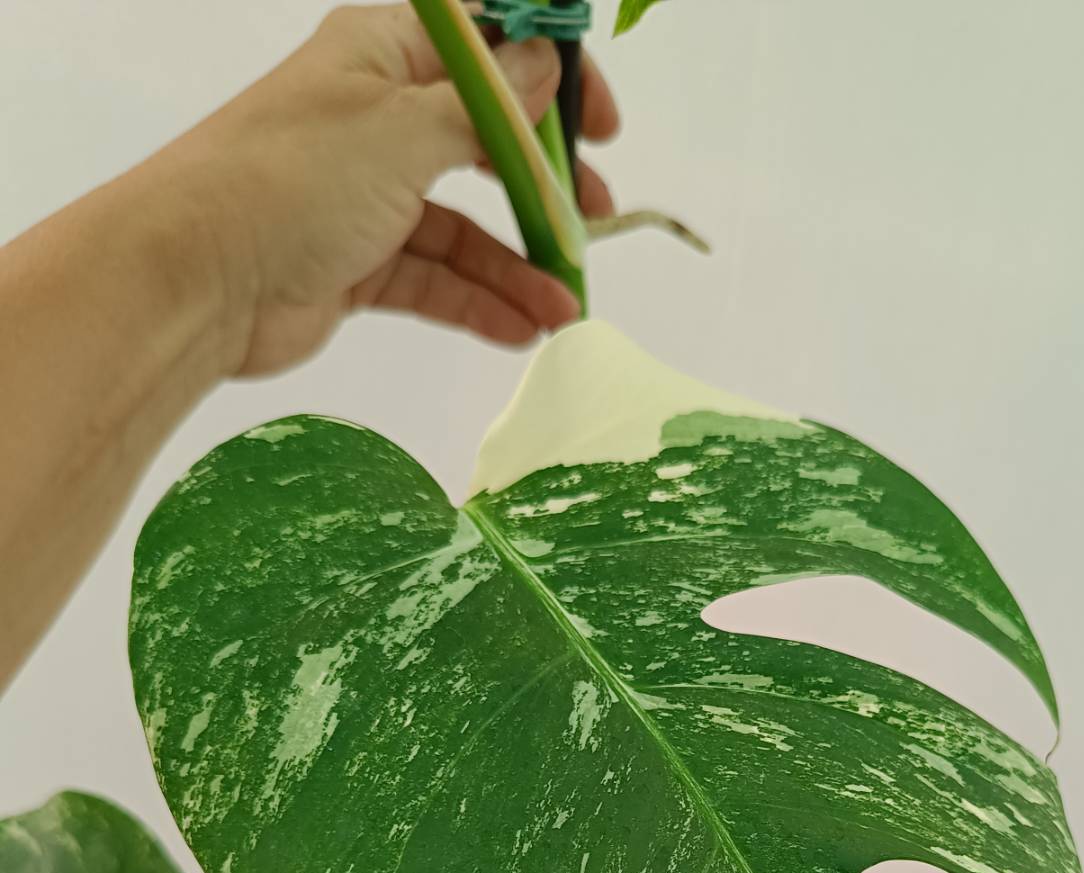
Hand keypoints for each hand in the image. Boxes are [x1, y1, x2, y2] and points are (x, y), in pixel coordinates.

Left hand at [163, 3, 620, 377]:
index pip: (486, 44)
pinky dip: (479, 300)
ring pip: (464, 222)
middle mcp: (378, 116)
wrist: (196, 279)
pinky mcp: (359, 261)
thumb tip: (543, 66)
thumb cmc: (289, 181)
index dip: (549, 74)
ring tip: (564, 306)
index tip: (597, 122)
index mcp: (384, 54)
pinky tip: (522, 328)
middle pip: (484, 139)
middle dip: (543, 183)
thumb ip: (485, 109)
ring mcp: (368, 192)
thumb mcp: (404, 130)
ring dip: (518, 263)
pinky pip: (436, 276)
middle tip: (595, 219)